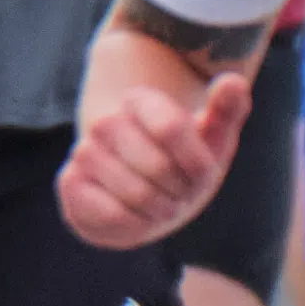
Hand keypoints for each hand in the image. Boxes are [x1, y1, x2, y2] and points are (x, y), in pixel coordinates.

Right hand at [59, 60, 249, 247]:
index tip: (203, 174)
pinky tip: (139, 217)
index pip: (172, 127)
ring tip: (162, 205)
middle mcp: (108, 122)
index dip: (197, 163)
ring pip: (136, 193)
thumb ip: (228, 108)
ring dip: (161, 210)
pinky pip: (113, 214)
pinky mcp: (71, 183)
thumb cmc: (185, 165)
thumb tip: (233, 81)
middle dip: (181, 191)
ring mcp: (85, 152)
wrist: (145, 201)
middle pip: (158, 166)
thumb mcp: (213, 138)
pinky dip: (137, 224)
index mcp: (142, 101)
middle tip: (182, 194)